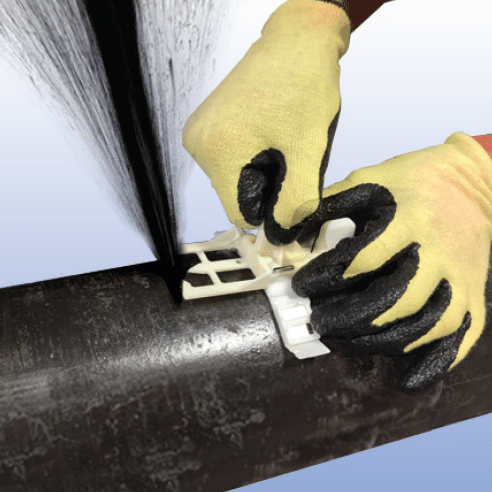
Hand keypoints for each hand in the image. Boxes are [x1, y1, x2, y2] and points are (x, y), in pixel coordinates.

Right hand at [183, 0, 349, 243]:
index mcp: (218, 152)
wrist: (296, 40)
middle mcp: (198, 143)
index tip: (293, 195)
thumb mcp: (307, 152)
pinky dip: (252, 157)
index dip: (271, 210)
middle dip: (268, 187)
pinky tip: (269, 134)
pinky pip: (230, 159)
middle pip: (236, 195)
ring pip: (234, 178)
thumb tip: (282, 234)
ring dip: (261, 172)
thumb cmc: (303, 86)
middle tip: (291, 155)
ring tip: (281, 139)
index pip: (241, 213)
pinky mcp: (206, 124)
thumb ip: (296, 203)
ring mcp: (199, 132)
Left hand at [292, 132, 491, 391]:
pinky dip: (432, 364)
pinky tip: (404, 378)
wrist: (477, 181)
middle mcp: (439, 255)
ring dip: (377, 343)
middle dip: (348, 318)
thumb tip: (290, 232)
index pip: (362, 260)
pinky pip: (459, 340)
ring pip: (422, 326)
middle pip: (393, 300)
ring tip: (343, 343)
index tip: (301, 286)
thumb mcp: (371, 179)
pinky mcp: (476, 298)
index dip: (325, 278)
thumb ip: (331, 205)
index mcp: (410, 221)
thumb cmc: (416, 180)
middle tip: (318, 321)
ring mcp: (461, 281)